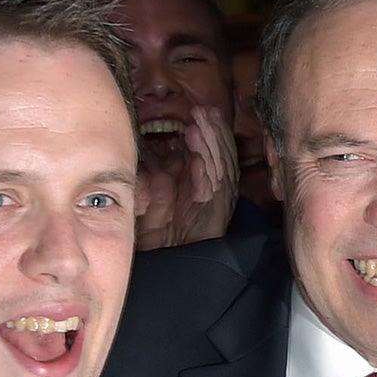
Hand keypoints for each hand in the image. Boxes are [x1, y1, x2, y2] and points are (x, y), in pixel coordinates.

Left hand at [136, 102, 237, 250]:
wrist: (168, 264)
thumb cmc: (159, 233)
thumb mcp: (155, 198)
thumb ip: (158, 180)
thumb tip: (157, 160)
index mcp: (205, 182)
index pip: (214, 151)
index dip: (211, 131)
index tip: (202, 112)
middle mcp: (216, 190)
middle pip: (221, 156)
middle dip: (213, 133)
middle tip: (203, 113)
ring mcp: (218, 204)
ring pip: (219, 170)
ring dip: (209, 149)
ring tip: (198, 129)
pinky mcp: (216, 219)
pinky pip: (214, 195)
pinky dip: (205, 178)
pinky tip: (198, 163)